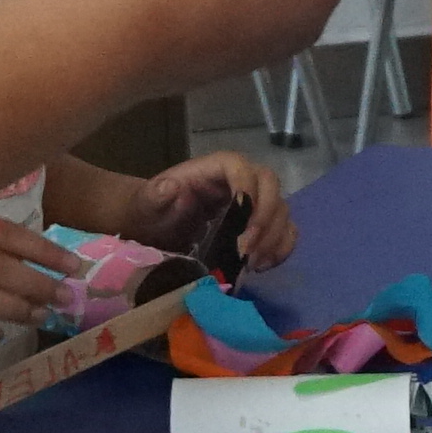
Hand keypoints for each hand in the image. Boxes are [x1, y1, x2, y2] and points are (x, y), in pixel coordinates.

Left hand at [130, 152, 295, 270]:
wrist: (158, 229)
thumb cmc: (154, 212)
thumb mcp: (147, 204)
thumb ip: (154, 195)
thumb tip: (170, 188)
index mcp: (215, 168)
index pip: (240, 166)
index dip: (246, 188)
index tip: (240, 220)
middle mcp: (242, 179)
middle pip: (270, 185)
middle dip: (264, 217)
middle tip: (246, 250)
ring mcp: (255, 202)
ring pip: (281, 210)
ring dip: (273, 237)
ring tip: (251, 263)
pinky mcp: (262, 225)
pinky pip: (285, 231)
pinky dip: (280, 248)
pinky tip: (261, 266)